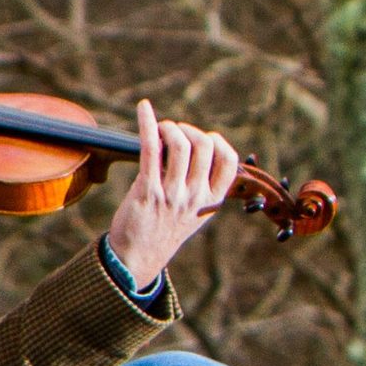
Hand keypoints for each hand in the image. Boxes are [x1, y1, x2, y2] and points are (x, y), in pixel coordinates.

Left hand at [104, 100, 240, 289]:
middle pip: (203, 146)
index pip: (229, 160)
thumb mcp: (195, 211)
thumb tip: (199, 146)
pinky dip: (147, 123)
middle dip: (188, 130)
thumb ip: (203, 184)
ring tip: (161, 129)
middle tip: (174, 131)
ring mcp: (172, 194)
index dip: (216, 141)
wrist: (137, 257)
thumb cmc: (164, 228)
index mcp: (212, 199)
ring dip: (169, 128)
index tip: (202, 139)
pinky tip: (144, 108)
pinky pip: (150, 149)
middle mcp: (195, 196)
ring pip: (179, 145)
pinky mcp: (146, 191)